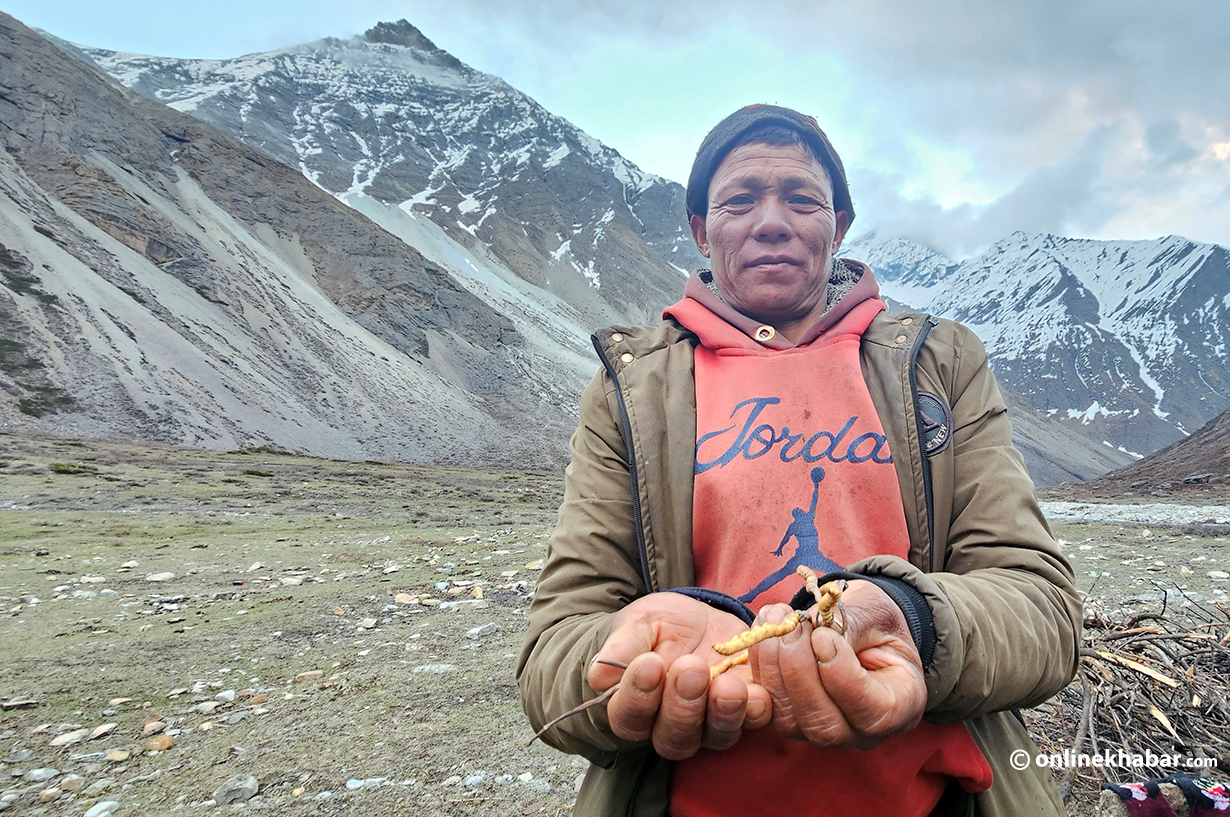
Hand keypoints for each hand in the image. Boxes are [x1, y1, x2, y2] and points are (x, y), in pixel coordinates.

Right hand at [589, 593, 772, 759]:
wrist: (698, 620)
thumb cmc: (657, 627)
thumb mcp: (638, 624)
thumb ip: (622, 647)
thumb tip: (598, 675)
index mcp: (635, 708)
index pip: (629, 718)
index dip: (638, 697)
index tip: (649, 664)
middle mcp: (672, 726)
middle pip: (674, 737)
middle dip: (683, 705)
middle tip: (691, 669)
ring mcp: (712, 722)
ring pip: (716, 735)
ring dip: (723, 713)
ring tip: (728, 686)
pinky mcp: (747, 708)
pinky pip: (755, 721)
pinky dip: (758, 708)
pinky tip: (757, 690)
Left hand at [749, 579, 925, 748]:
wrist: (859, 626)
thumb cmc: (876, 621)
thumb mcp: (875, 614)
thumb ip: (851, 626)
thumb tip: (816, 634)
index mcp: (899, 708)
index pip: (872, 713)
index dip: (841, 677)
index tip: (822, 636)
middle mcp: (860, 732)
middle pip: (823, 725)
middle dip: (800, 672)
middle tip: (794, 626)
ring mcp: (822, 730)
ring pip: (788, 719)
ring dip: (774, 666)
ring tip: (779, 619)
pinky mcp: (789, 718)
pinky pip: (766, 706)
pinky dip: (759, 664)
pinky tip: (766, 626)